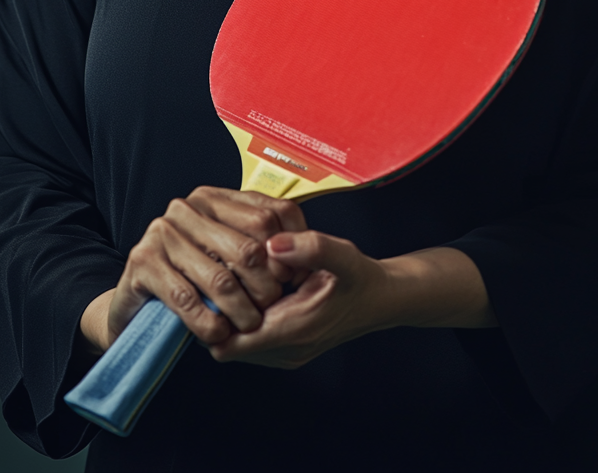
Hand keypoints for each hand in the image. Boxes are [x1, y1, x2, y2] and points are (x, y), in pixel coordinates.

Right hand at [79, 187, 307, 352]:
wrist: (135, 300)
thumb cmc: (190, 275)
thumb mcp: (225, 252)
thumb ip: (257, 243)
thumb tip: (301, 256)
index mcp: (214, 198)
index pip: (271, 214)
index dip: (289, 249)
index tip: (294, 278)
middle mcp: (188, 208)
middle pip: (249, 248)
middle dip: (267, 286)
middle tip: (270, 308)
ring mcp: (162, 233)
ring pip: (220, 278)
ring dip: (241, 311)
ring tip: (249, 325)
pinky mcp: (143, 262)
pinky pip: (187, 299)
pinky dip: (208, 322)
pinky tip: (218, 333)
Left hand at [208, 234, 494, 369]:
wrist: (384, 299)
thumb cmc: (361, 277)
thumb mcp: (342, 255)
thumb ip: (310, 247)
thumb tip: (272, 244)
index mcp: (294, 331)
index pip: (228, 341)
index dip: (214, 313)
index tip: (213, 283)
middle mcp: (286, 351)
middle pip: (225, 345)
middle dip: (217, 314)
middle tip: (218, 277)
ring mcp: (286, 355)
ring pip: (234, 346)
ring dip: (229, 317)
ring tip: (233, 282)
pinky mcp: (287, 350)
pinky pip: (249, 342)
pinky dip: (243, 320)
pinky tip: (250, 291)